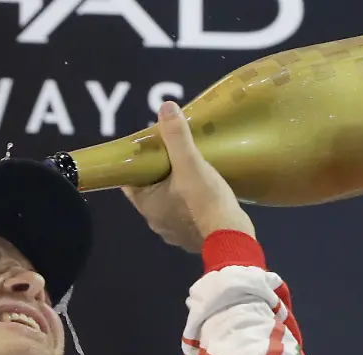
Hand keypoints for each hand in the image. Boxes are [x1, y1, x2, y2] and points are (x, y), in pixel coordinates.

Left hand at [121, 101, 254, 254]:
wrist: (233, 237)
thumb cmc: (206, 202)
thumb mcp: (190, 164)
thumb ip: (177, 137)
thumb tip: (165, 107)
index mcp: (146, 205)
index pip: (130, 180)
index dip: (138, 163)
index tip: (151, 148)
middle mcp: (155, 222)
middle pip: (151, 189)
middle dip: (160, 172)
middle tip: (174, 154)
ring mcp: (174, 233)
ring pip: (169, 203)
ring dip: (176, 189)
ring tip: (190, 171)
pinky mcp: (192, 239)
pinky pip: (186, 216)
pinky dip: (191, 204)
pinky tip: (204, 193)